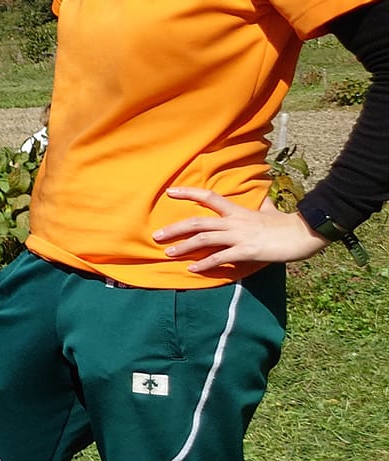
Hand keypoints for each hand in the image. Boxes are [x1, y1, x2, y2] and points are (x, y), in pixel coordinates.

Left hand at [152, 187, 327, 272]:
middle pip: (198, 222)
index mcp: (238, 211)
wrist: (304, 234)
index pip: (208, 197)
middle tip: (156, 235)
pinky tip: (192, 268)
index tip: (170, 192)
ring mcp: (239, 236)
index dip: (188, 193)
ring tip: (168, 253)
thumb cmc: (286, 223)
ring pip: (204, 239)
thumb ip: (260, 205)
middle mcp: (234, 222)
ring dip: (184, 247)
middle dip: (175, 229)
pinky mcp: (246, 251)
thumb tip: (262, 199)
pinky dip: (204, 263)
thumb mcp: (269, 210)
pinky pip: (220, 257)